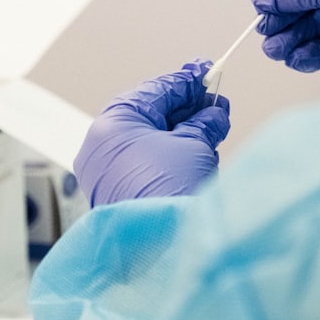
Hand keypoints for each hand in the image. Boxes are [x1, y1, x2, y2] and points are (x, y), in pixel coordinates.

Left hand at [74, 60, 230, 206]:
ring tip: (214, 126)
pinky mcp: (120, 195)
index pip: (153, 91)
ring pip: (150, 141)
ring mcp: (108, 174)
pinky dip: (172, 155)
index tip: (206, 72)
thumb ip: (203, 122)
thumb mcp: (193, 144)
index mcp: (112, 125)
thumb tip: (213, 113)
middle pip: (150, 116)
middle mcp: (102, 147)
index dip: (185, 82)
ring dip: (183, 132)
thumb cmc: (169, 190)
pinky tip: (199, 151)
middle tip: (216, 102)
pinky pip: (147, 163)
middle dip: (187, 109)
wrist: (162, 246)